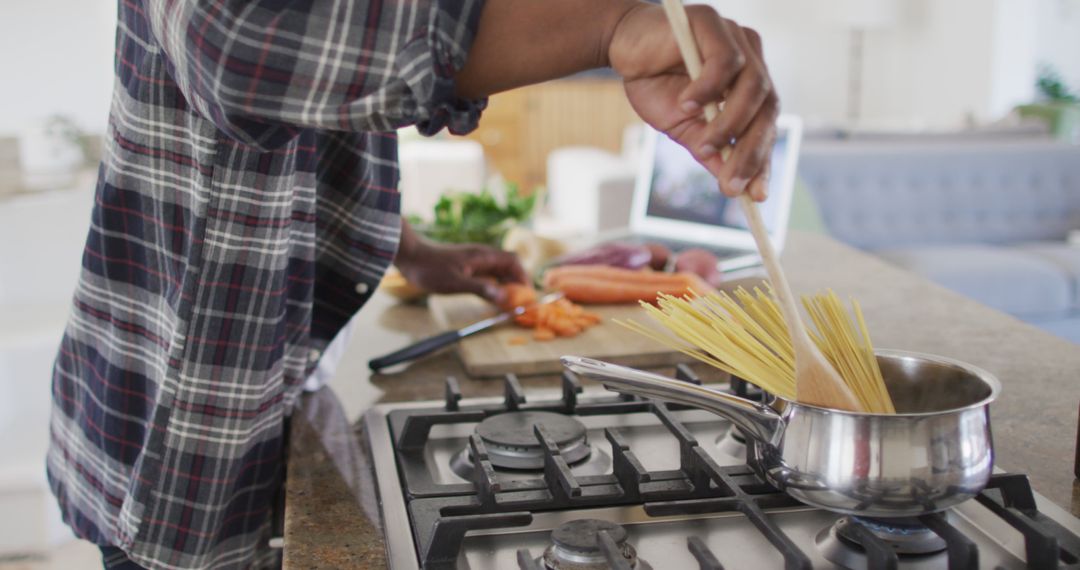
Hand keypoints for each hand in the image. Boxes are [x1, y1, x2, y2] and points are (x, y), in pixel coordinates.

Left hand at [395, 224, 527, 304]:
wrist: (409, 256)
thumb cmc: (430, 269)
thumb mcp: (455, 283)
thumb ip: (481, 289)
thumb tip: (504, 297)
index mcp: (483, 256)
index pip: (513, 261)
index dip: (523, 276)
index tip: (526, 293)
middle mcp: (482, 256)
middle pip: (508, 266)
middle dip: (517, 283)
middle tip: (519, 302)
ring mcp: (474, 261)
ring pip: (498, 271)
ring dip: (506, 285)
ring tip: (508, 303)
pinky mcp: (466, 266)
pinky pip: (487, 275)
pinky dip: (494, 285)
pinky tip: (492, 298)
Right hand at [608, 4, 778, 200]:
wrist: (621, 47)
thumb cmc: (654, 83)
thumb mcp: (682, 126)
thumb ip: (709, 148)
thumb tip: (730, 181)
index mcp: (748, 85)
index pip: (766, 124)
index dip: (764, 159)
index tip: (756, 196)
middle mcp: (750, 60)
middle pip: (768, 107)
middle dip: (752, 150)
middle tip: (732, 183)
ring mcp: (736, 39)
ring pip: (754, 85)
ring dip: (730, 124)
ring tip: (704, 146)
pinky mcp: (714, 23)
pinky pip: (726, 62)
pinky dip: (708, 89)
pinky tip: (687, 105)